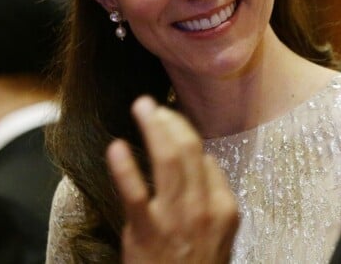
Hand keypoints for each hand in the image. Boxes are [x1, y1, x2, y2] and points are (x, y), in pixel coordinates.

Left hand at [106, 96, 238, 263]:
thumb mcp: (219, 234)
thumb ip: (212, 195)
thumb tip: (202, 160)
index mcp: (224, 206)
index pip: (205, 158)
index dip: (185, 134)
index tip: (169, 123)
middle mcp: (204, 207)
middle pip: (188, 150)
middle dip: (170, 121)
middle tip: (152, 105)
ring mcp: (176, 219)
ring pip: (168, 160)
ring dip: (153, 128)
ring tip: (141, 108)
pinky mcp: (147, 232)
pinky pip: (136, 193)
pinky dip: (125, 168)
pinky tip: (116, 147)